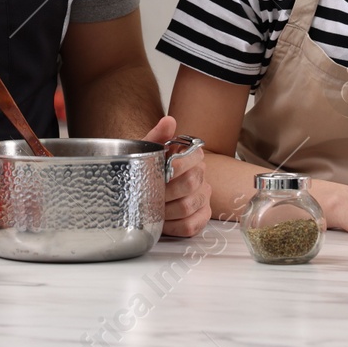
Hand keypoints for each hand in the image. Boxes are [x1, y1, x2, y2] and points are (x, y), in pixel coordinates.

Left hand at [142, 116, 210, 236]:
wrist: (144, 186)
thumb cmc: (148, 168)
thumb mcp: (148, 150)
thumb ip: (158, 136)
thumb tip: (169, 121)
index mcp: (192, 156)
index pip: (195, 158)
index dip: (177, 165)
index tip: (162, 171)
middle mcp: (202, 176)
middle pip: (191, 184)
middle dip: (166, 191)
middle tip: (149, 194)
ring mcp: (203, 198)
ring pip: (189, 206)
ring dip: (166, 210)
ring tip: (151, 208)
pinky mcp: (201, 217)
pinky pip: (191, 225)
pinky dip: (173, 225)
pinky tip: (161, 221)